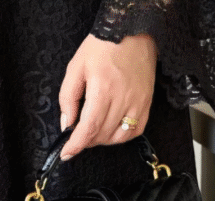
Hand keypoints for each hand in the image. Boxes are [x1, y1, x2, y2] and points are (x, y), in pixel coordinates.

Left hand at [58, 33, 156, 159]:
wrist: (133, 32)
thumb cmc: (104, 46)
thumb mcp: (76, 67)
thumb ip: (68, 98)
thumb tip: (67, 124)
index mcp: (103, 88)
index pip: (89, 128)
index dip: (76, 145)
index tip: (68, 153)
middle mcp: (122, 99)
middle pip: (102, 134)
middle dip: (86, 140)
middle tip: (79, 134)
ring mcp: (138, 103)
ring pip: (119, 137)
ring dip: (103, 140)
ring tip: (95, 131)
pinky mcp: (147, 104)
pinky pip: (135, 131)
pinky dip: (122, 137)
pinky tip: (113, 130)